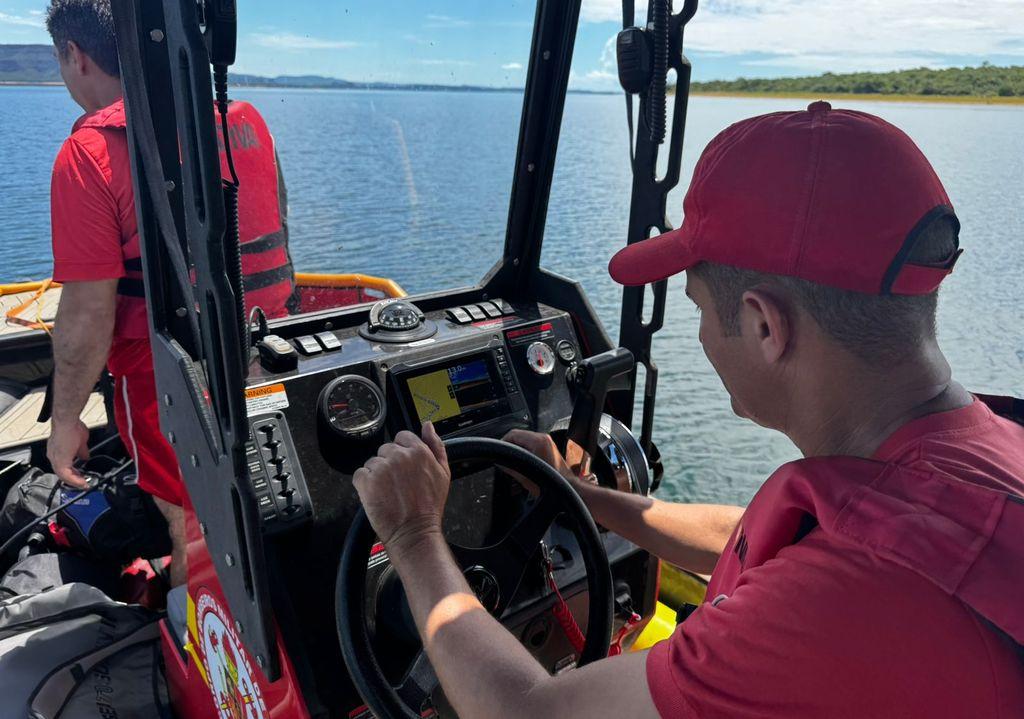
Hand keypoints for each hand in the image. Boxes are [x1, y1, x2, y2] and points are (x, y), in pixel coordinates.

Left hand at [47, 419, 90, 488]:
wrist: (68, 422)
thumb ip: (82, 451)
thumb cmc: (72, 427)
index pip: (63, 465)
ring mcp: (55, 459)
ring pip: (63, 476)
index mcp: (57, 451)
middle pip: (62, 472)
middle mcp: (53, 456)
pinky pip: (66, 476)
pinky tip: (82, 482)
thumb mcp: (80, 441)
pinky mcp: (59, 462)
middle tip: (83, 483)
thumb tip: (85, 456)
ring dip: (74, 481)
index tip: (81, 474)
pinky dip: (74, 480)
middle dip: (73, 478)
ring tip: (83, 484)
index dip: (72, 471)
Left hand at [353, 423, 450, 553]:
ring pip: (372, 462)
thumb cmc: (429, 507)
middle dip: (389, 464)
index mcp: (418, 451)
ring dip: (377, 475)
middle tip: (397, 483)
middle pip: (386, 449)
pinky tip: (377, 495)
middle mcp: (399, 456)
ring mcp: (381, 468)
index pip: (402, 437)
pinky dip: (364, 484)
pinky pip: (360, 475)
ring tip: (388, 491)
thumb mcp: (443, 472)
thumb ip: (436, 445)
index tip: (403, 466)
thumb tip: (428, 426)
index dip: (402, 451)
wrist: (414, 532)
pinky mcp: (366, 481)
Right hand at [502, 429, 574, 482]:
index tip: (499, 453)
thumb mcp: (525, 478)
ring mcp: (546, 441)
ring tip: (512, 460)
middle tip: (503, 458)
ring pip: (523, 438)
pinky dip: (523, 449)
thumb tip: (500, 463)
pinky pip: (530, 442)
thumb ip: (510, 468)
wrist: (568, 487)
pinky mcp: (547, 445)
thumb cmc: (553, 483)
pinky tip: (522, 460)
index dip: (502, 443)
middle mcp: (543, 438)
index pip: (512, 435)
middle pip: (518, 435)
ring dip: (516, 447)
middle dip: (509, 446)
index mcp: (538, 442)